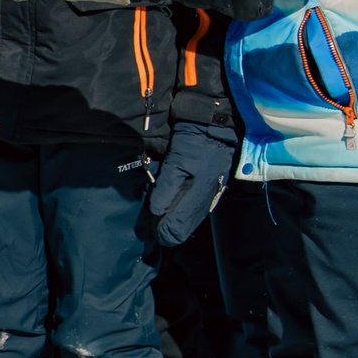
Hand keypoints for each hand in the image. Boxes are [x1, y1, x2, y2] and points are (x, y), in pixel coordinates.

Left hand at [148, 123, 237, 246]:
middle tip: (146, 230)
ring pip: (190, 220)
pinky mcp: (211, 187)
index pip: (178, 227)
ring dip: (172, 222)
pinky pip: (195, 209)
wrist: (212, 124)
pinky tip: (169, 211)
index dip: (161, 233)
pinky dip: (181, 212)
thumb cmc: (193, 141)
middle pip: (184, 228)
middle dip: (165, 230)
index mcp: (199, 195)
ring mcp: (210, 194)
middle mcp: (206, 199)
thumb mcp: (177, 162)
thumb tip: (157, 212)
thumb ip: (167, 188)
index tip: (145, 232)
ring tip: (153, 222)